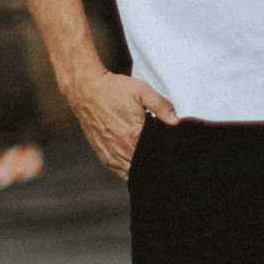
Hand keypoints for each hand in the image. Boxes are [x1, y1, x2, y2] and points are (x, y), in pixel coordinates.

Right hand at [66, 63, 177, 178]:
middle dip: (154, 163)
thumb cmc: (114, 90)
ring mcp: (110, 155)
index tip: (170, 151)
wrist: (86, 91)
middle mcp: (121, 150)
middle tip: (161, 155)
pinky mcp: (102, 156)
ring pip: (131, 173)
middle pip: (144, 167)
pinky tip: (135, 161)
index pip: (155, 156)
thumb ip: (161, 106)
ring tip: (149, 159)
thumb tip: (176, 122)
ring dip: (141, 168)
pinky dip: (128, 169)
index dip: (164, 155)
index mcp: (133, 136)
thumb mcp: (142, 91)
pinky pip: (119, 171)